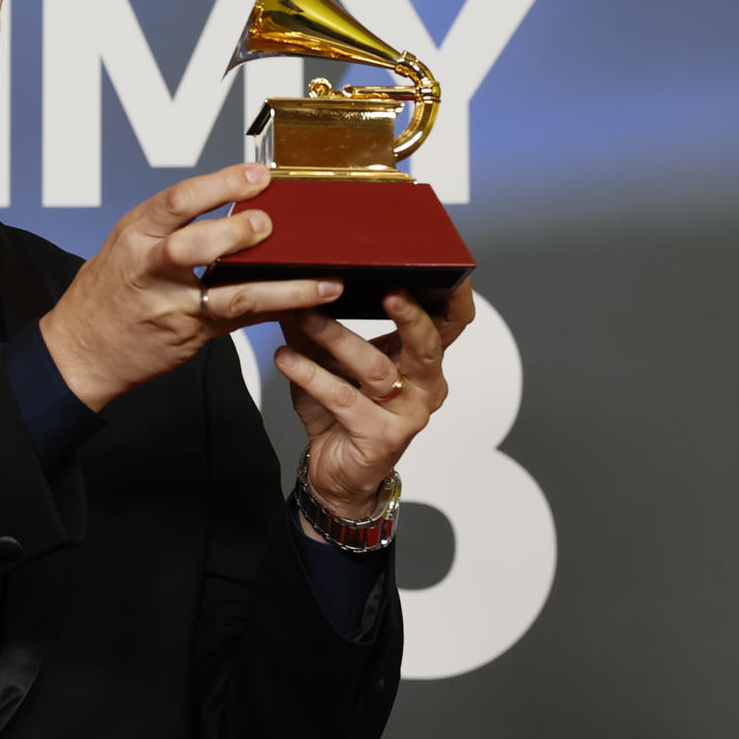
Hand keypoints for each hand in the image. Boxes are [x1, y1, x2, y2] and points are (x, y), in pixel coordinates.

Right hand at [40, 163, 344, 410]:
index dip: (221, 185)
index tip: (259, 175)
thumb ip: (170, 225)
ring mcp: (172, 308)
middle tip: (271, 224)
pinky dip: (277, 311)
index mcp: (135, 235)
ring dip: (284, 289)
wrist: (79, 352)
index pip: (177, 201)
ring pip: (232, 296)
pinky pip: (242, 322)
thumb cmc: (107, 292)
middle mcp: (151, 270)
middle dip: (236, 234)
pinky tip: (310, 306)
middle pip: (194, 247)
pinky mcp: (191, 337)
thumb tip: (234, 201)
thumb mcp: (125, 245)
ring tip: (324, 283)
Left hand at [274, 282, 475, 524]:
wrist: (334, 472)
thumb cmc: (339, 412)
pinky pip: (344, 398)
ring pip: (375, 368)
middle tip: (386, 289)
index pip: (450, 323)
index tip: (434, 266)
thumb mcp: (329, 360)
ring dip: (335, 338)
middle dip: (409, 314)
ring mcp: (408, 414)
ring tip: (303, 318)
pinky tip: (287, 358)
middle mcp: (425, 386)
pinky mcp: (383, 437)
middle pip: (428, 343)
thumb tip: (298, 282)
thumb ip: (319, 324)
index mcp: (422, 361)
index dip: (452, 296)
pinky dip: (311, 375)